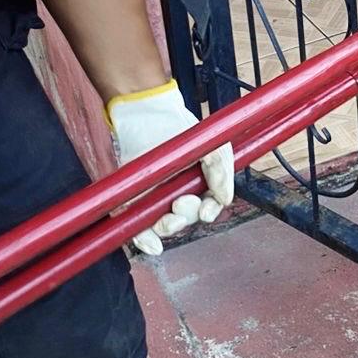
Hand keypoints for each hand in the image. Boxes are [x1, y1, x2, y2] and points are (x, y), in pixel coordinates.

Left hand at [107, 83, 234, 255]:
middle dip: (186, 216)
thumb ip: (222, 169)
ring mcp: (154, 199)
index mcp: (198, 185)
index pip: (207, 207)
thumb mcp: (212, 144)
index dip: (208, 212)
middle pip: (185, 219)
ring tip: (167, 217)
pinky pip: (137, 227)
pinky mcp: (132, 200)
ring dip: (167, 228)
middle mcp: (177, 195)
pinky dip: (144, 239)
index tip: (206, 211)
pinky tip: (151, 244)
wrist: (146, 113)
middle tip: (180, 202)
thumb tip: (225, 199)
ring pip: (163, 226)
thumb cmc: (180, 128)